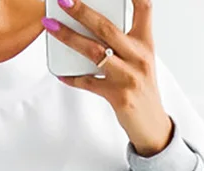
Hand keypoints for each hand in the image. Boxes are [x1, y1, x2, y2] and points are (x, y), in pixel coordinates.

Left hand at [42, 0, 172, 156]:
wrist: (152, 124)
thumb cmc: (142, 89)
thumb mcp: (140, 61)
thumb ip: (123, 43)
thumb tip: (92, 27)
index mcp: (146, 44)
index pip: (144, 8)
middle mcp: (139, 58)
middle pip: (107, 28)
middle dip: (82, 11)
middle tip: (63, 0)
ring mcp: (128, 77)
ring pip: (94, 52)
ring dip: (69, 38)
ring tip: (51, 27)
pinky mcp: (117, 96)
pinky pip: (88, 83)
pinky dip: (72, 77)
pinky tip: (60, 73)